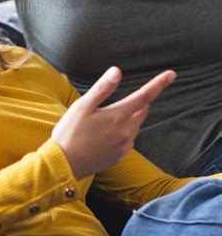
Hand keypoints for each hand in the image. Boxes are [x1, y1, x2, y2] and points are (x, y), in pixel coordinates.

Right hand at [52, 66, 175, 179]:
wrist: (64, 165)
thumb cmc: (70, 133)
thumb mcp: (82, 106)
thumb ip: (102, 88)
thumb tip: (117, 71)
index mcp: (118, 116)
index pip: (144, 96)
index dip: (159, 84)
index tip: (172, 74)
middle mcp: (126, 132)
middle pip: (141, 111)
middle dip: (139, 102)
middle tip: (123, 98)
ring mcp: (124, 146)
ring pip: (134, 125)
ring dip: (128, 118)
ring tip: (105, 119)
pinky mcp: (119, 156)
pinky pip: (127, 140)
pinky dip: (122, 132)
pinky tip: (104, 134)